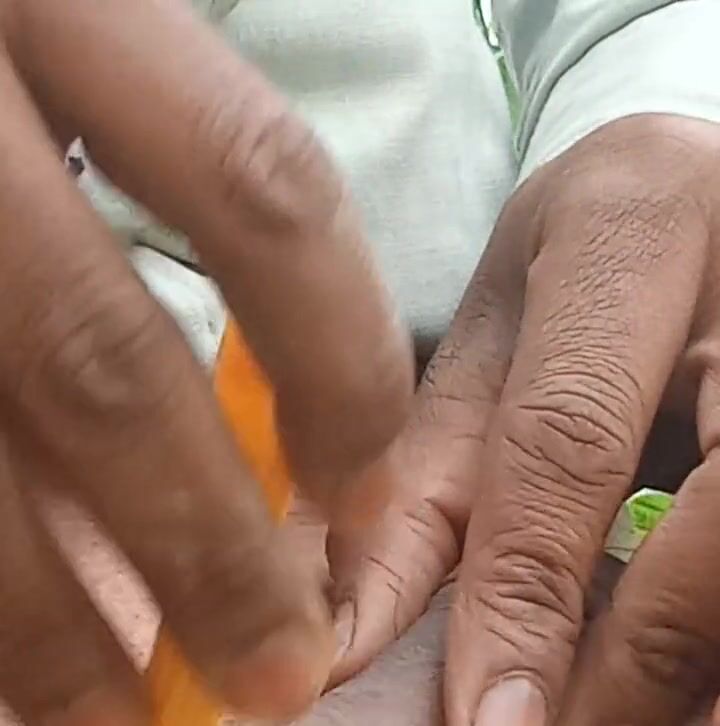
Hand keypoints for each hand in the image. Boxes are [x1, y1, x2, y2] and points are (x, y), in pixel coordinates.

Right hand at [0, 1, 412, 722]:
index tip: (363, 496)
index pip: (260, 190)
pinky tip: (20, 655)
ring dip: (53, 617)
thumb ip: (186, 196)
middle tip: (278, 670)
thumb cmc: (12, 37)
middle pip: (108, 362)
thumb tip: (270, 406)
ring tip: (122, 716)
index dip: (334, 356)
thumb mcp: (97, 55)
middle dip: (203, 543)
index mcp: (69, 13)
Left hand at [330, 113, 719, 724]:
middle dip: (637, 668)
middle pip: (714, 519)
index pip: (570, 434)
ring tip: (603, 714)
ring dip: (693, 674)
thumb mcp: (490, 343)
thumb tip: (351, 627)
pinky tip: (672, 671)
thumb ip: (426, 475)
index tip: (487, 722)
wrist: (675, 195)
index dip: (528, 592)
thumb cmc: (567, 267)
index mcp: (629, 230)